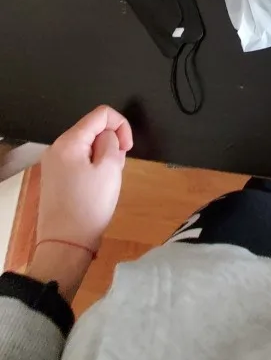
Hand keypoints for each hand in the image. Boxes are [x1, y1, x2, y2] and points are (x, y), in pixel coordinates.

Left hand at [37, 105, 132, 253]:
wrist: (65, 245)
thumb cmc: (89, 208)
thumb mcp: (110, 169)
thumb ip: (113, 142)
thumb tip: (109, 135)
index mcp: (69, 142)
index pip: (101, 114)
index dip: (121, 125)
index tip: (128, 148)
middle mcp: (57, 148)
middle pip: (92, 129)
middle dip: (111, 142)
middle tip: (117, 169)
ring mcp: (53, 163)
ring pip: (87, 145)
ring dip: (102, 156)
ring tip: (106, 182)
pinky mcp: (55, 178)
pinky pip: (78, 160)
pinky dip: (92, 167)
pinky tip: (96, 188)